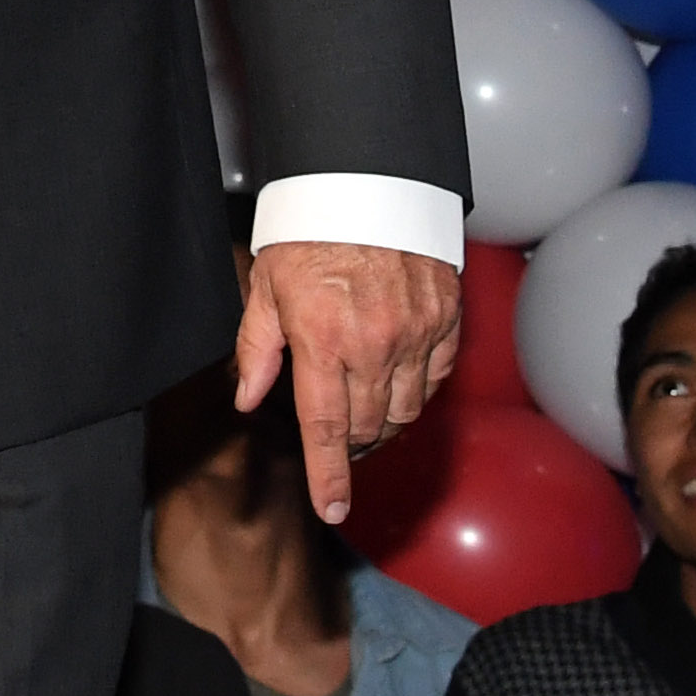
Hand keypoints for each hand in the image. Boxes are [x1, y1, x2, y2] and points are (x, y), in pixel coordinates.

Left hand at [236, 239, 461, 522]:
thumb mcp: (266, 287)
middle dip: (350, 447)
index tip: (333, 511)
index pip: (326, 428)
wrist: (369, 183)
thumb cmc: (309, 232)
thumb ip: (258, 349)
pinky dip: (416, 391)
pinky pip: (436, 379)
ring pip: (406, 410)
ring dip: (383, 424)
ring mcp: (417, 334)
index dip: (330, 477)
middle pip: (368, 426)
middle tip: (336, 444)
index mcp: (323, 339)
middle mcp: (375, 343)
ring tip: (363, 413)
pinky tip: (395, 381)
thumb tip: (249, 399)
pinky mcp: (446, 321)